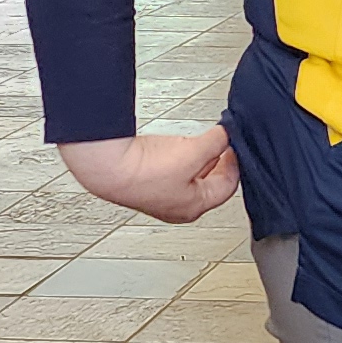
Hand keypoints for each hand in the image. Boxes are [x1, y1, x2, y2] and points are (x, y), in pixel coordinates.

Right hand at [56, 129, 238, 223]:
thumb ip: (215, 142)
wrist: (107, 167)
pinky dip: (177, 158)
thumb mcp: (192, 152)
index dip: (234, 162)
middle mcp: (178, 207)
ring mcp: (161, 197)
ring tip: (197, 142)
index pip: (227, 186)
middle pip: (208, 183)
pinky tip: (174, 146)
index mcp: (195, 206)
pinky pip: (171, 172)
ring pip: (189, 177)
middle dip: (215, 161)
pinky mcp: (146, 184)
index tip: (234, 146)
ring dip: (196, 159)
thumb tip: (225, 136)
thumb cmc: (144, 172)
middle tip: (219, 143)